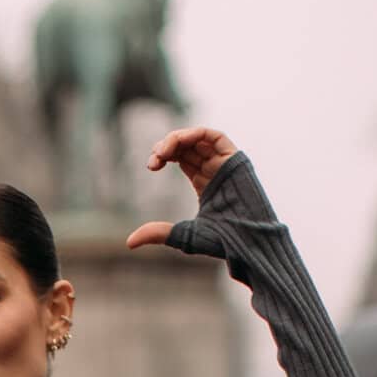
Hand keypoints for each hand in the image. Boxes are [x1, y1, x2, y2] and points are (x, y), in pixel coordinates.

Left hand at [127, 127, 239, 250]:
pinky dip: (196, 134)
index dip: (164, 154)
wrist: (247, 241)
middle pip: (187, 145)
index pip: (181, 157)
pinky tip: (179, 142)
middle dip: (167, 146)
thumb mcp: (183, 235)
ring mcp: (224, 162)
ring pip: (198, 138)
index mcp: (204, 182)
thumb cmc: (222, 241)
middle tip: (153, 160)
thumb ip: (158, 233)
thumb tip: (129, 242)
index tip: (151, 165)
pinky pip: (215, 137)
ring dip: (177, 138)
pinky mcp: (234, 159)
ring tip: (162, 151)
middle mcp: (214, 168)